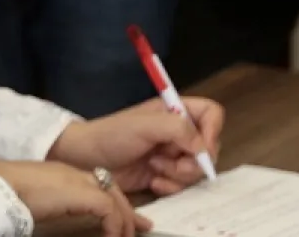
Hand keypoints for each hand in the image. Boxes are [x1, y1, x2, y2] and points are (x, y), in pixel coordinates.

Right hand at [0, 160, 151, 236]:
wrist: (1, 185)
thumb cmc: (11, 195)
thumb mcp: (41, 203)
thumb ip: (60, 207)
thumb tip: (76, 221)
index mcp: (65, 174)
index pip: (101, 186)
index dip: (117, 204)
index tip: (129, 222)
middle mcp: (77, 174)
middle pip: (113, 191)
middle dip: (129, 213)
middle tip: (140, 230)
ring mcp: (81, 180)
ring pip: (116, 200)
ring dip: (124, 224)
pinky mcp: (84, 192)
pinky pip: (110, 211)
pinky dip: (114, 227)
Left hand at [48, 97, 223, 196]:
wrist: (85, 159)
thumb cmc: (111, 135)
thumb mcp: (144, 125)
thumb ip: (178, 129)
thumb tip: (203, 147)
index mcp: (174, 111)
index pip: (211, 113)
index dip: (213, 130)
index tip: (201, 147)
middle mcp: (177, 132)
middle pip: (209, 147)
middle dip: (193, 160)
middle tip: (170, 162)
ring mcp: (171, 154)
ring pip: (197, 169)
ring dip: (178, 174)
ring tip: (153, 168)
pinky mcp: (164, 174)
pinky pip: (182, 185)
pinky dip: (171, 186)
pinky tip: (153, 182)